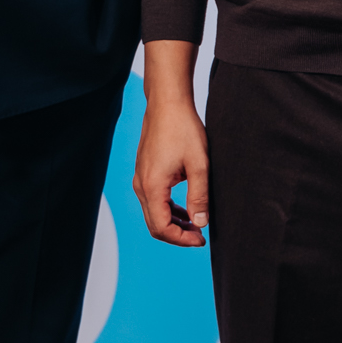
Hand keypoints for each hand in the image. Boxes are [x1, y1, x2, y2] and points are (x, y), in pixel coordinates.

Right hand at [133, 40, 208, 246]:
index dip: (181, 239)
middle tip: (200, 237)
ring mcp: (140, 178)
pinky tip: (185, 208)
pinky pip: (152, 200)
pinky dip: (168, 210)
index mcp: (153, 186)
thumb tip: (200, 224)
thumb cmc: (183, 129)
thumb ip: (200, 197)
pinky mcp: (144, 172)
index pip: (162, 227)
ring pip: (153, 213)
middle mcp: (141, 185)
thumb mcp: (199, 164)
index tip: (201, 239)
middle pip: (154, 224)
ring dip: (173, 223)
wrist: (167, 103)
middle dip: (177, 235)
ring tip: (195, 225)